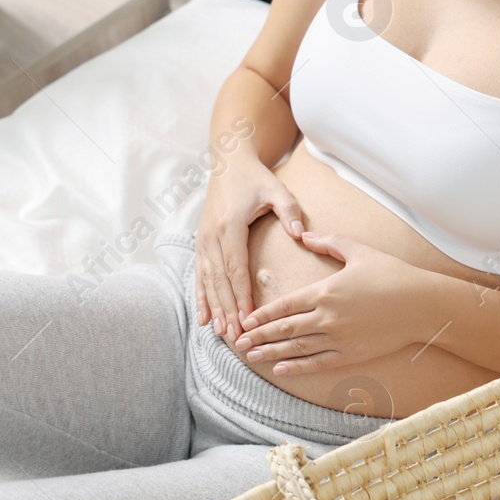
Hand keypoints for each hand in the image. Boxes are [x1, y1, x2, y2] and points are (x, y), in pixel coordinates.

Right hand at [194, 153, 304, 340]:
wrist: (228, 163)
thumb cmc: (256, 178)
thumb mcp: (277, 190)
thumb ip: (290, 211)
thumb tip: (300, 235)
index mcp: (230, 226)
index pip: (235, 268)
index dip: (241, 295)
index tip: (247, 318)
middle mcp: (211, 236)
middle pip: (219, 280)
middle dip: (228, 310)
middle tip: (237, 336)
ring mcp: (202, 240)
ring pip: (207, 281)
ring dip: (214, 308)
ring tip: (222, 333)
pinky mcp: (200, 242)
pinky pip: (199, 274)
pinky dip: (201, 297)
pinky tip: (204, 318)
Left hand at [233, 231, 430, 373]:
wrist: (422, 304)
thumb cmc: (393, 274)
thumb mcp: (359, 251)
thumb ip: (328, 242)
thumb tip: (303, 235)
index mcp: (325, 291)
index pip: (284, 305)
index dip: (263, 314)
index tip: (246, 320)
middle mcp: (327, 317)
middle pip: (284, 329)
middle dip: (259, 336)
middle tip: (238, 342)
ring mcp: (339, 338)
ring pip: (297, 348)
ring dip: (272, 353)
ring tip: (252, 357)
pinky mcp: (352, 353)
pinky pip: (318, 363)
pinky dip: (297, 367)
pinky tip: (281, 369)